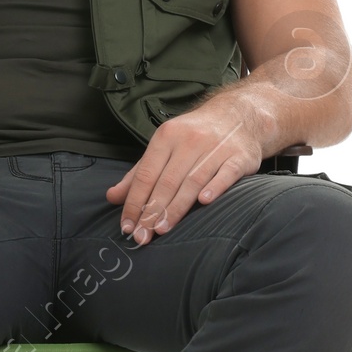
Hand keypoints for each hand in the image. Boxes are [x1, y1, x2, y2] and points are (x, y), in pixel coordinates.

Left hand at [105, 95, 265, 242]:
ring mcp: (216, 148)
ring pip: (193, 181)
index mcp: (167, 136)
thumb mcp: (164, 146)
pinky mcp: (239, 157)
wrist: (238, 115)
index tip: (127, 226)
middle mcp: (190, 140)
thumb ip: (139, 173)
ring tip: (162, 229)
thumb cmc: (194, 135)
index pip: (146, 174)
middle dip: (152, 211)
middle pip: (167, 181)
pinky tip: (204, 202)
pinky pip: (226, 174)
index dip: (134, 201)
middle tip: (142, 236)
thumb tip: (112, 196)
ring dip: (176, 207)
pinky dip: (215, 187)